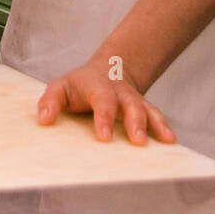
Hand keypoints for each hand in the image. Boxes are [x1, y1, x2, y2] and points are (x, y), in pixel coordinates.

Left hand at [37, 55, 176, 146]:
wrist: (107, 71)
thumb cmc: (78, 86)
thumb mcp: (60, 87)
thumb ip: (51, 101)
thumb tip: (43, 120)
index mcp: (97, 86)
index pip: (102, 100)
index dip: (104, 117)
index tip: (104, 137)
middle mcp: (119, 91)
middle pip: (130, 104)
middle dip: (135, 122)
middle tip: (138, 142)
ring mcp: (133, 99)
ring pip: (147, 109)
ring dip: (155, 125)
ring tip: (165, 141)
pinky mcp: (144, 108)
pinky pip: (156, 116)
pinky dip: (164, 127)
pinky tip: (171, 141)